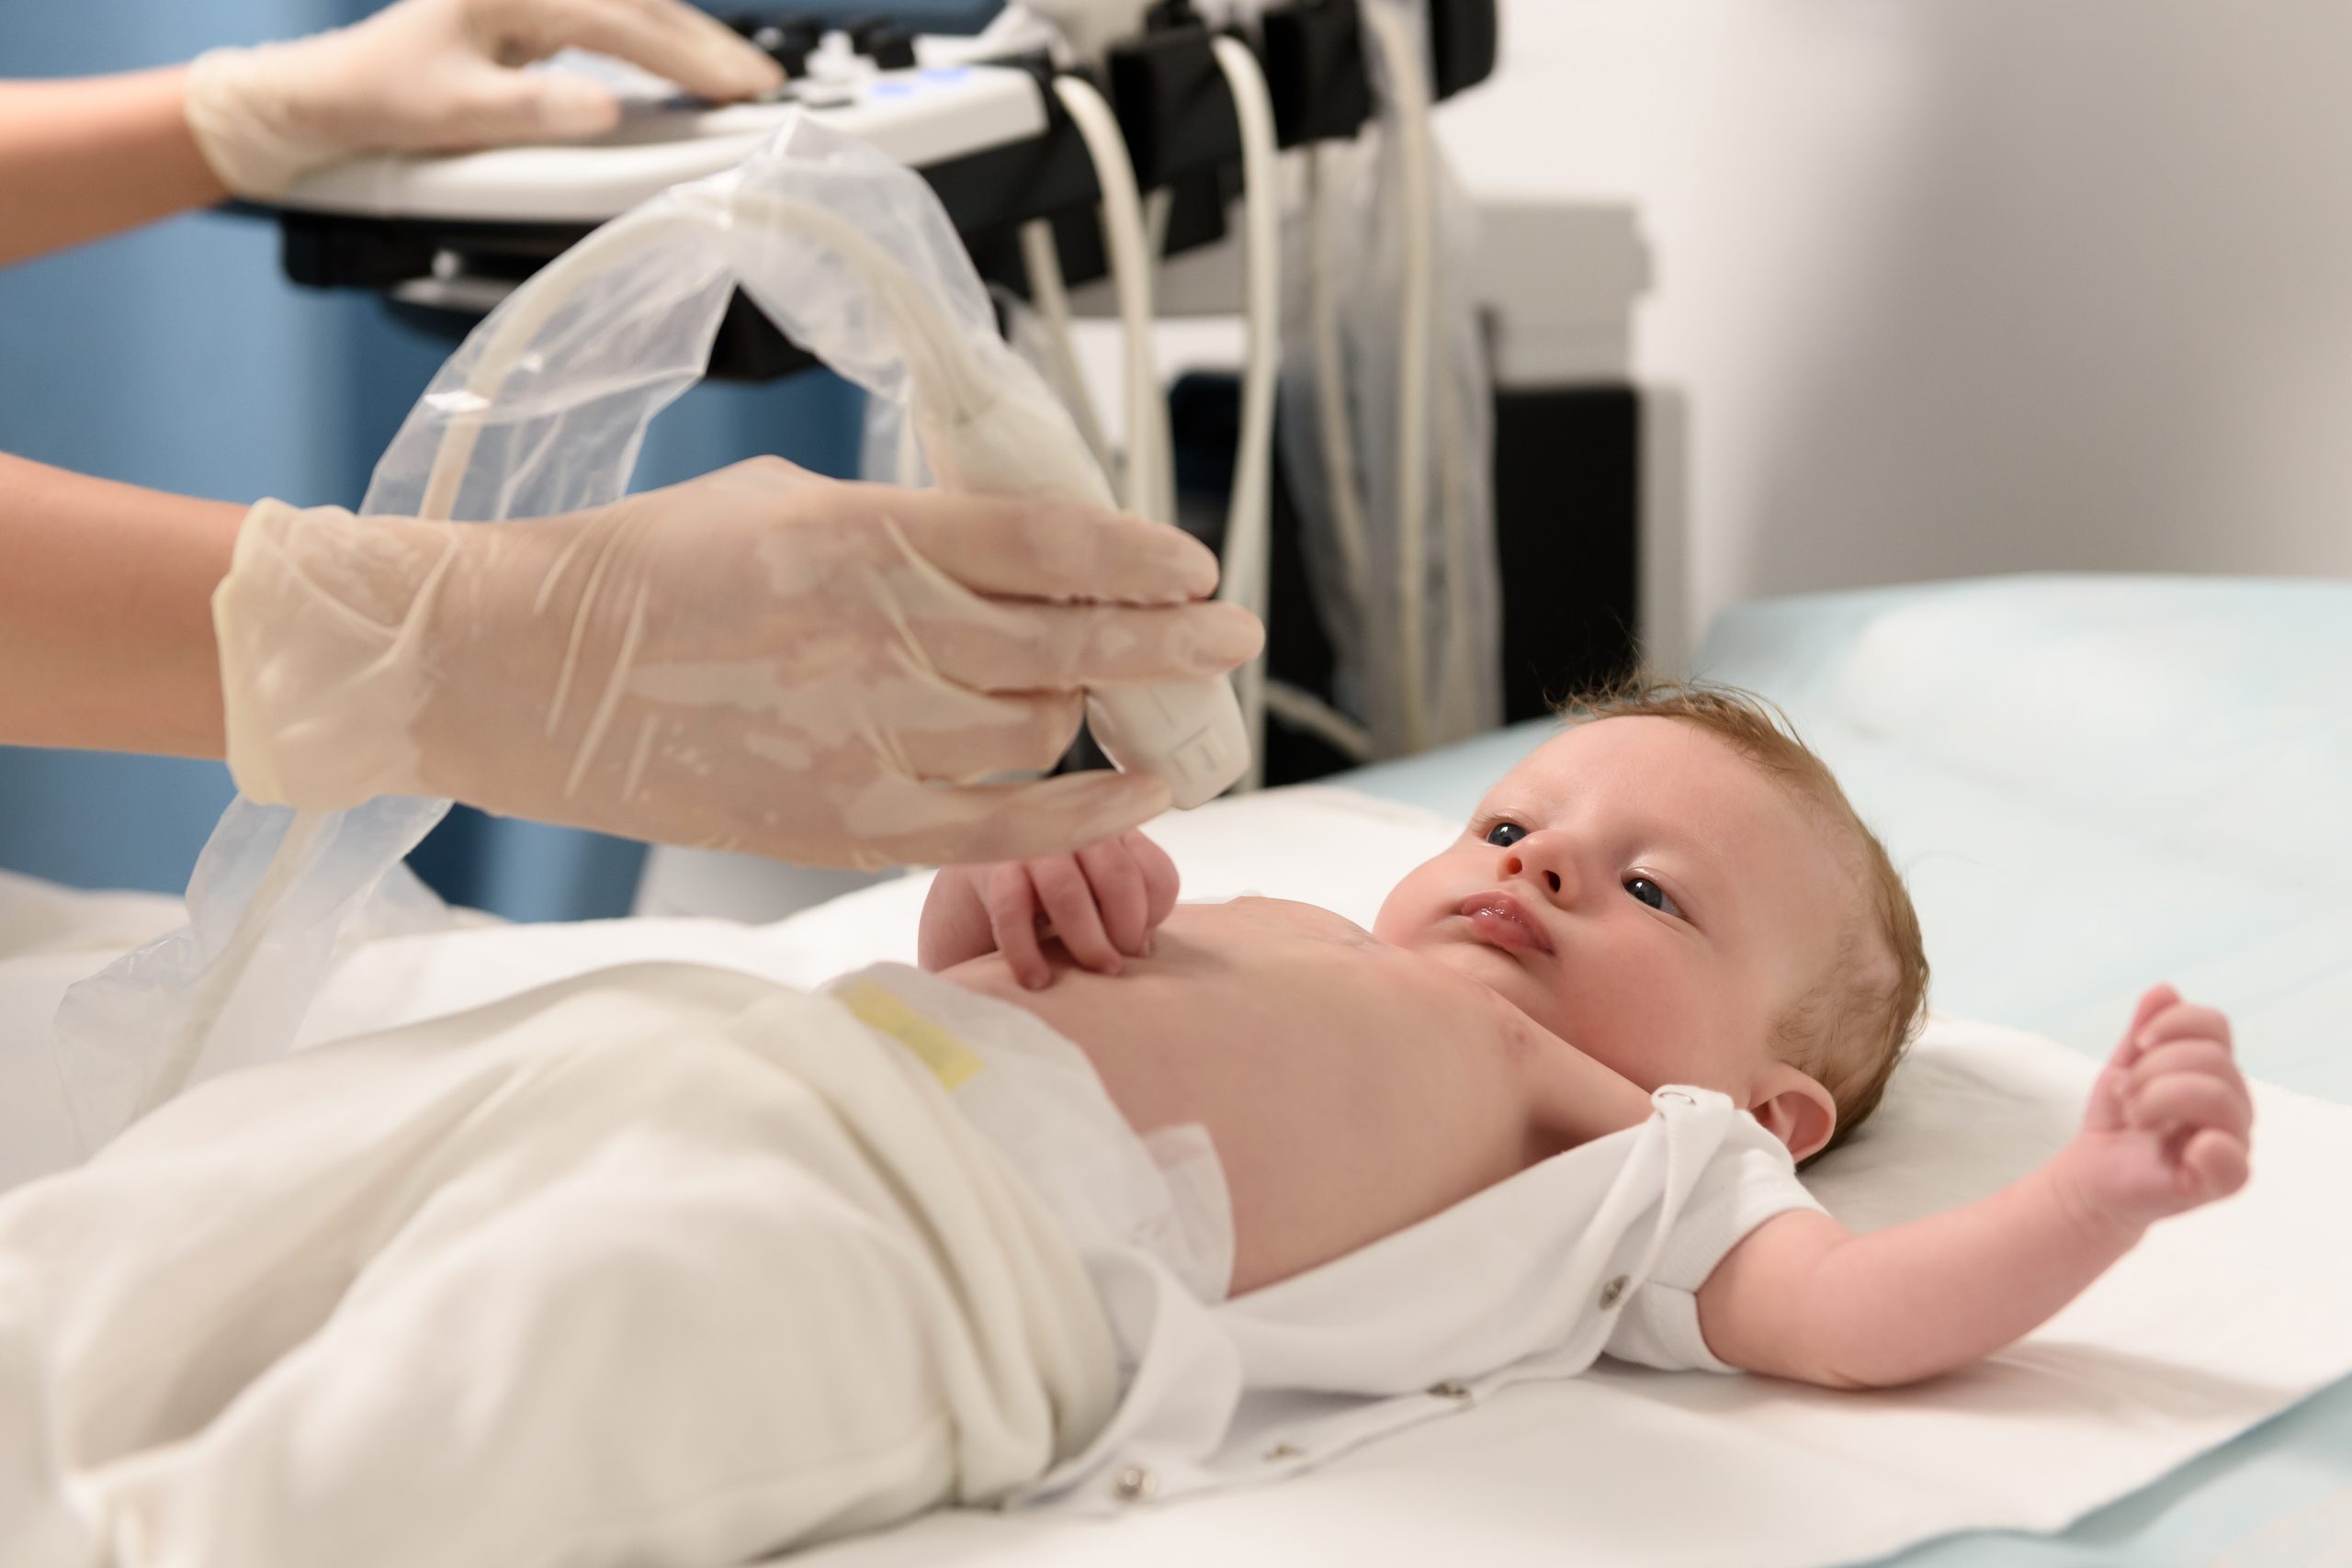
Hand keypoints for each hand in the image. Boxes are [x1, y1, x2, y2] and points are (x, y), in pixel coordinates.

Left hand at [183, 0, 783, 197]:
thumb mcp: (454, 113)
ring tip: (739, 77)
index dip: (688, 58)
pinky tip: (685, 62)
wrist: (330, 92)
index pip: (624, 23)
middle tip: (762, 86)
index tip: (738, 89)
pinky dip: (657, 40)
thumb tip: (604, 112)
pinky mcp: (531, 10)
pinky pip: (614, 19)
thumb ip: (532, 110)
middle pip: (640, 5)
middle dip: (706, 45)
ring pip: (633, 6)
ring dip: (689, 41)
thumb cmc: (383, 99)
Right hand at [213, 459, 1261, 867]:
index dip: (1137, 556)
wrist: (517, 675)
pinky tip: (1140, 789)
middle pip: (1072, 643)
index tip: (1195, 567)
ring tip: (1137, 701)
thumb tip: (1016, 554)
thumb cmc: (643, 570)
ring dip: (1103, 711)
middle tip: (1233, 635)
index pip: (1045, 543)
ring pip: (1043, 731)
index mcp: (862, 538)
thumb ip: (907, 527)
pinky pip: (1000, 828)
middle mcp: (879, 640)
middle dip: (1171, 639)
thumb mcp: (783, 499)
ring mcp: (865, 740)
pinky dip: (1084, 811)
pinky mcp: (842, 823)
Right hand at [921, 831, 1179, 988]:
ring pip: (1067, 889)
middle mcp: (1071, 830)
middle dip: (1124, 929)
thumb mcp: (1090, 904)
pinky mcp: (986, 867)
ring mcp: (1027, 844)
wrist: (964, 900)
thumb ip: (1121, 916)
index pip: (1152, 870)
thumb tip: (1143, 949)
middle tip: (1115, 967)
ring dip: (1086, 940)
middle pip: (1117, 875)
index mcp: (1107, 836)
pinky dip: (1026, 951)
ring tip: (1091, 972)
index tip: (1139, 947)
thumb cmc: (1041, 907)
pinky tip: (1036, 979)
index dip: (1154, 913)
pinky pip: (1011, 909)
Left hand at [2055, 984, 2253, 1233]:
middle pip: (2212, 1058)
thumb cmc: (2118, 1121)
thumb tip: (2165, 989)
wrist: (2092, 1174)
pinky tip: (2177, 1145)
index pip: (2215, 1025)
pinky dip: (2207, 1146)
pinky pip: (2233, 1159)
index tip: (2136, 1045)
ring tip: (2135, 1115)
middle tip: (2125, 1093)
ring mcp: (2233, 1143)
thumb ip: (2145, 1030)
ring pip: (2216, 1094)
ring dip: (2157, 1098)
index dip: (2169, 1024)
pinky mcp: (2219, 1182)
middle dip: (2152, 1069)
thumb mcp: (2126, 1066)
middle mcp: (2235, 1105)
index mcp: (2216, 1072)